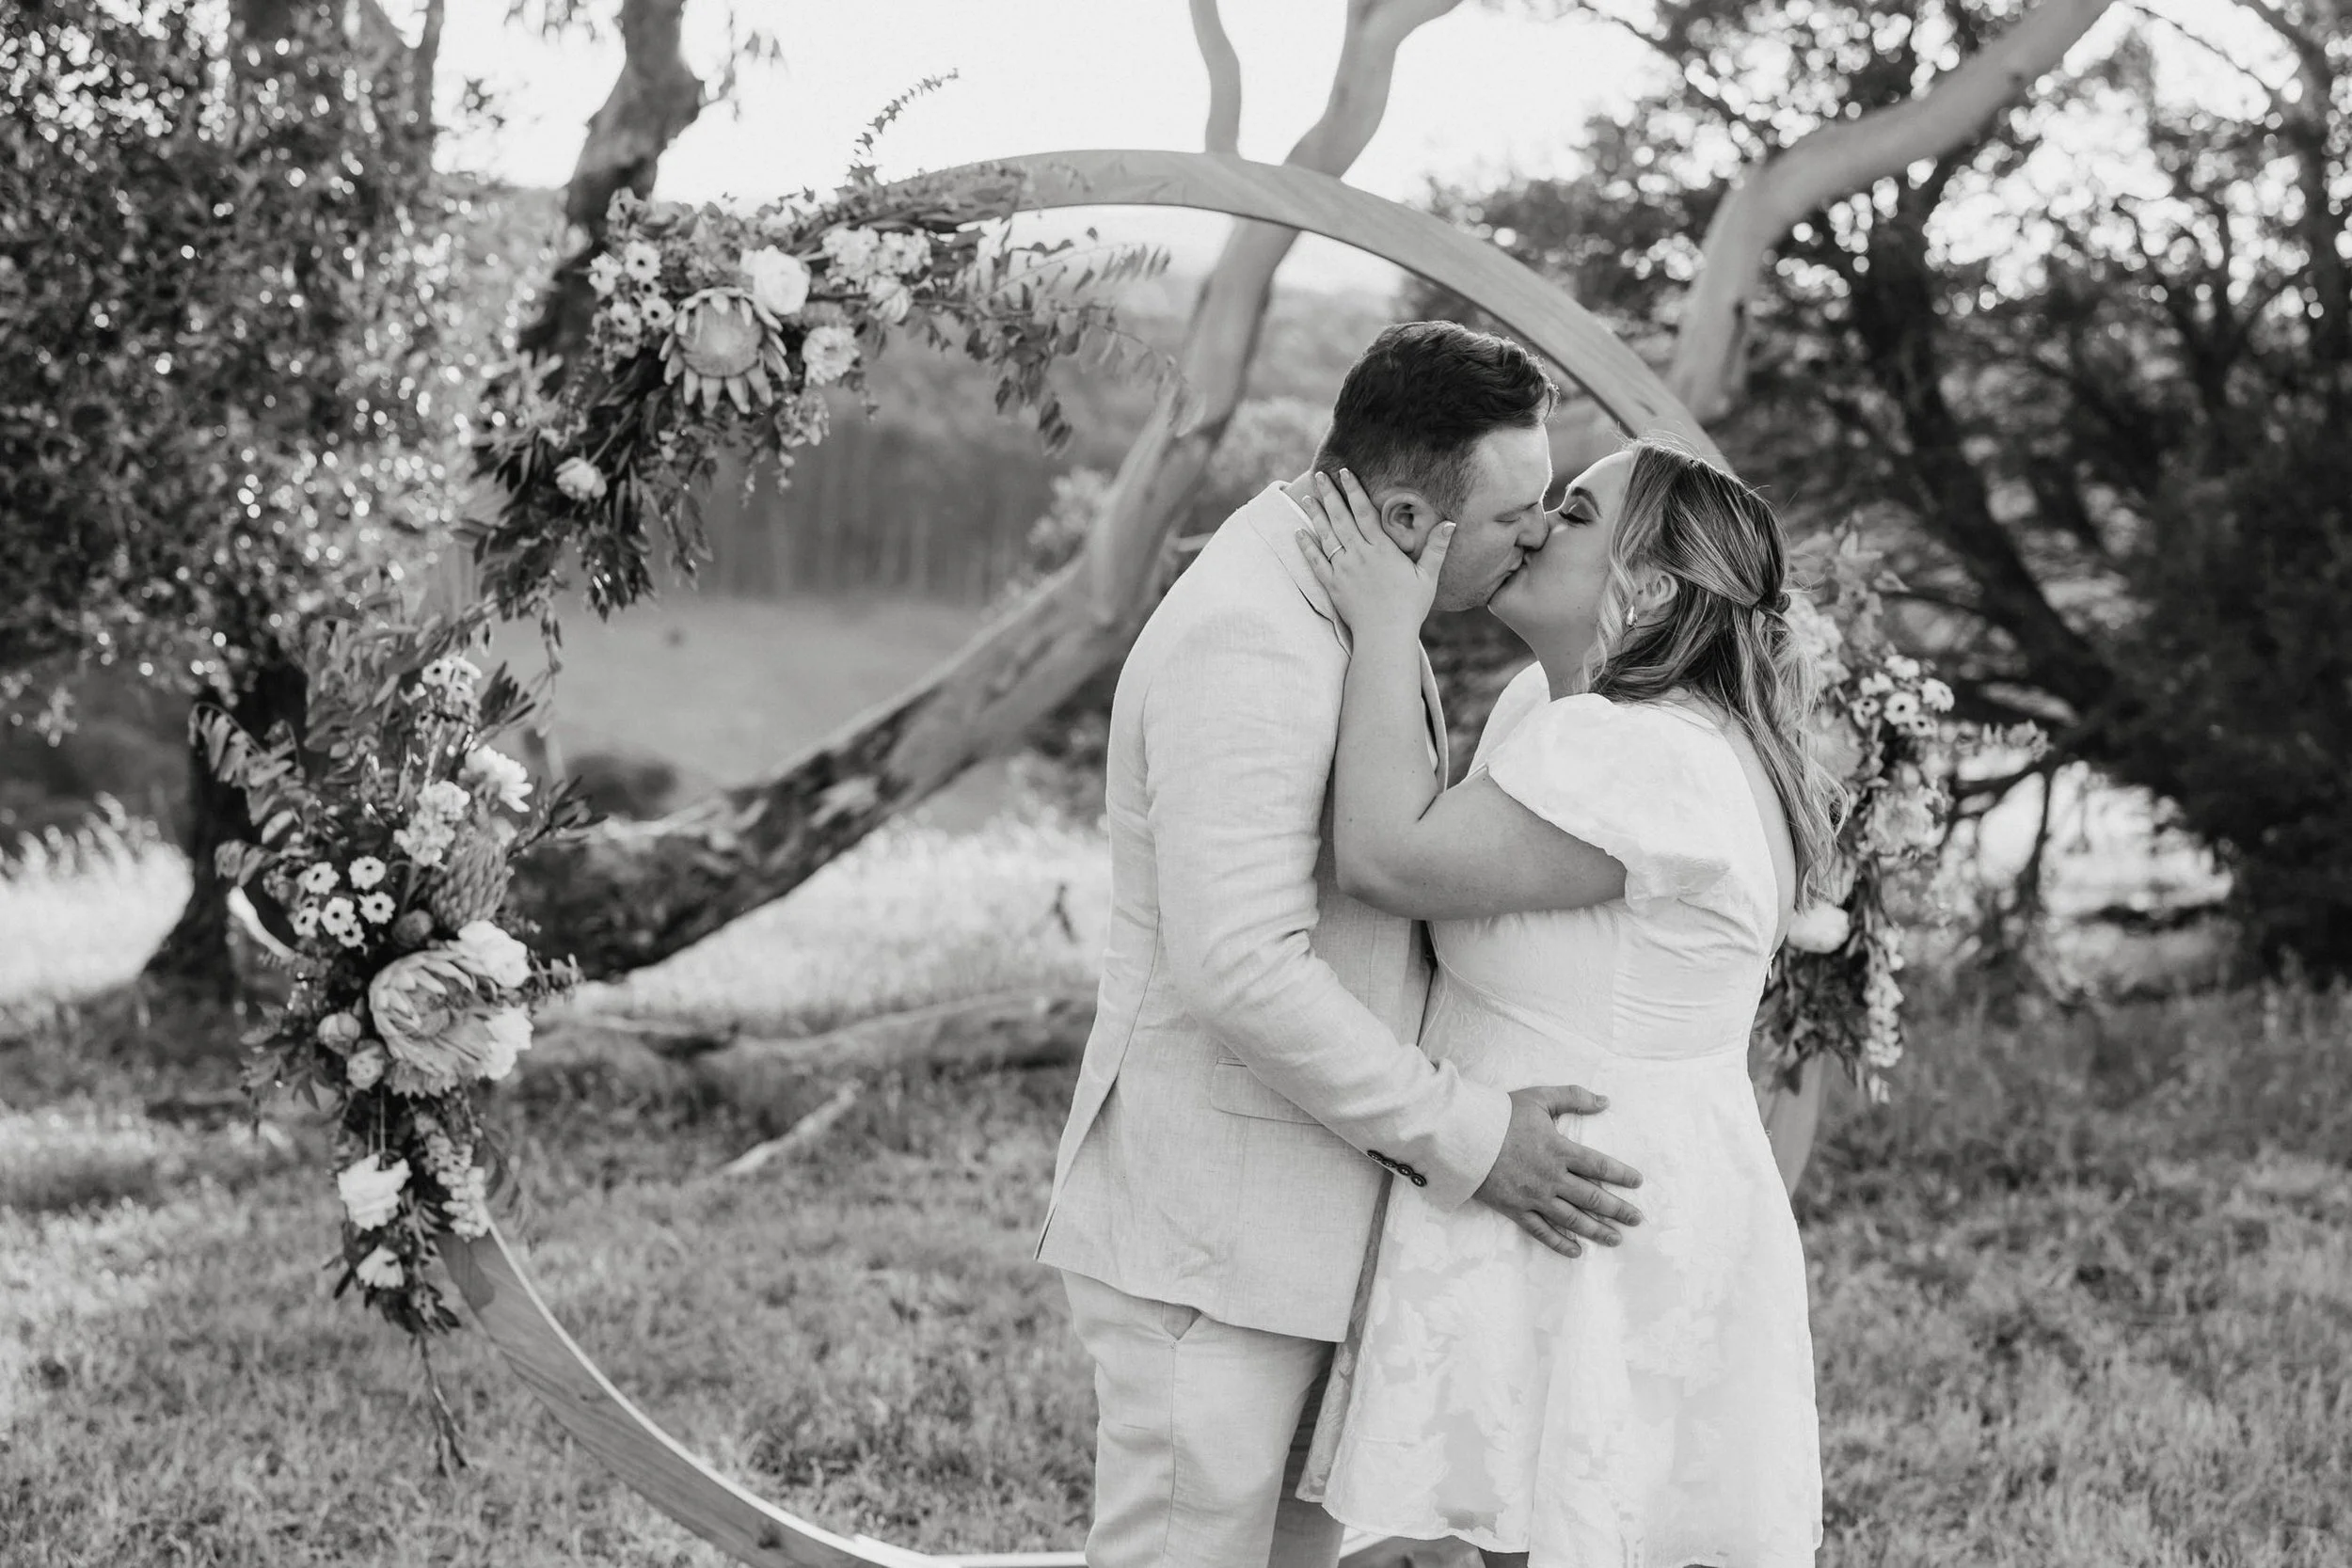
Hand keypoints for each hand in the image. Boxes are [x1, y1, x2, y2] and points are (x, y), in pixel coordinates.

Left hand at [1295, 469, 1449, 642]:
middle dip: (1330, 494)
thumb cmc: (1410, 607)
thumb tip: (1450, 524)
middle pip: (1341, 518)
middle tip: (1319, 475)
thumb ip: (1436, 548)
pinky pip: (1316, 561)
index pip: (1364, 512)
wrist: (1385, 635)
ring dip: (1316, 515)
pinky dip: (1306, 546)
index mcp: (1382, 549)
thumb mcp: (1428, 576)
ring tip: (1307, 497)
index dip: (1353, 490)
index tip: (1344, 472)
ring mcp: (1343, 569)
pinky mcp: (1332, 585)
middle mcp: (1359, 555)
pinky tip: (1298, 533)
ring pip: (1326, 536)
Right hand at [1472, 1085, 1644, 1258]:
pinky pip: (1542, 1231)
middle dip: (1618, 1210)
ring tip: (1616, 1239)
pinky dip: (1560, 1243)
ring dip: (1597, 1230)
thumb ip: (1574, 1097)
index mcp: (1560, 1150)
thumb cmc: (1501, 1115)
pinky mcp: (1516, 1210)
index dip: (1622, 1175)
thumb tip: (1605, 1101)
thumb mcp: (1540, 1098)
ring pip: (1573, 1219)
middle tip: (1637, 1219)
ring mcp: (1534, 1197)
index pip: (1600, 1166)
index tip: (1638, 1182)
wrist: (1463, 1136)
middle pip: (1593, 1198)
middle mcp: (1552, 1177)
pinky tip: (1576, 1251)